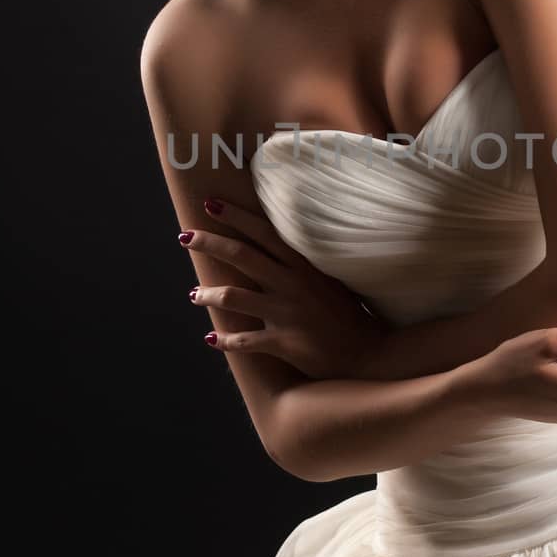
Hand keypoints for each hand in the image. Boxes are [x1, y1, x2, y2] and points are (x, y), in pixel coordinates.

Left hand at [185, 196, 386, 378]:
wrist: (370, 353)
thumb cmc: (347, 315)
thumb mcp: (328, 280)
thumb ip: (301, 265)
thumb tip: (273, 248)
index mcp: (304, 265)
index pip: (264, 233)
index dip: (236, 217)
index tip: (211, 203)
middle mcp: (293, 284)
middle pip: (243, 256)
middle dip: (211, 243)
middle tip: (185, 235)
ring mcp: (289, 314)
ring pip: (236, 298)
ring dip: (209, 294)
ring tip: (193, 293)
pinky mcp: (287, 344)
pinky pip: (247, 341)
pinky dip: (226, 341)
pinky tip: (211, 340)